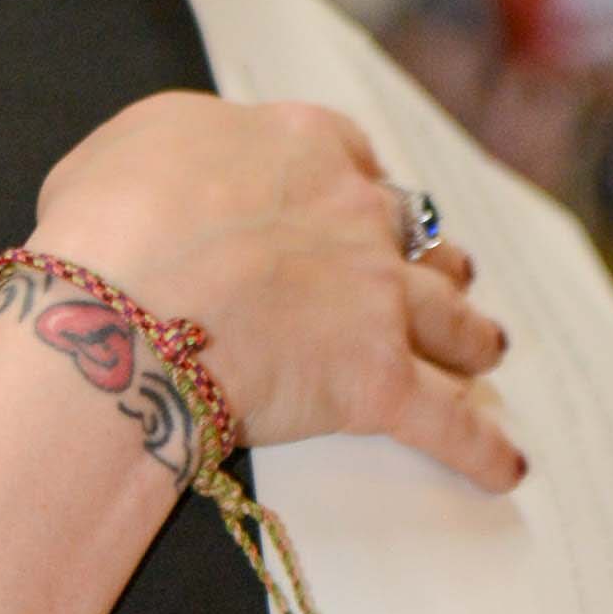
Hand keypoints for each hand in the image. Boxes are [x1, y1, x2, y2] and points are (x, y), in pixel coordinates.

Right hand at [29, 95, 521, 494]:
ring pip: (452, 317)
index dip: (358, 185)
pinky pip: (448, 424)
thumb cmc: (107, 225)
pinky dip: (481, 449)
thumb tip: (173, 178)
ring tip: (485, 349)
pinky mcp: (378, 382)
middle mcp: (356, 215)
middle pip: (414, 236)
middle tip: (437, 275)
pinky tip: (505, 467)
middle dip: (426, 257)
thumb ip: (177, 151)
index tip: (357, 200)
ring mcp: (376, 299)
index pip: (350, 157)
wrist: (123, 304)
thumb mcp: (130, 146)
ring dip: (472, 335)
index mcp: (300, 148)